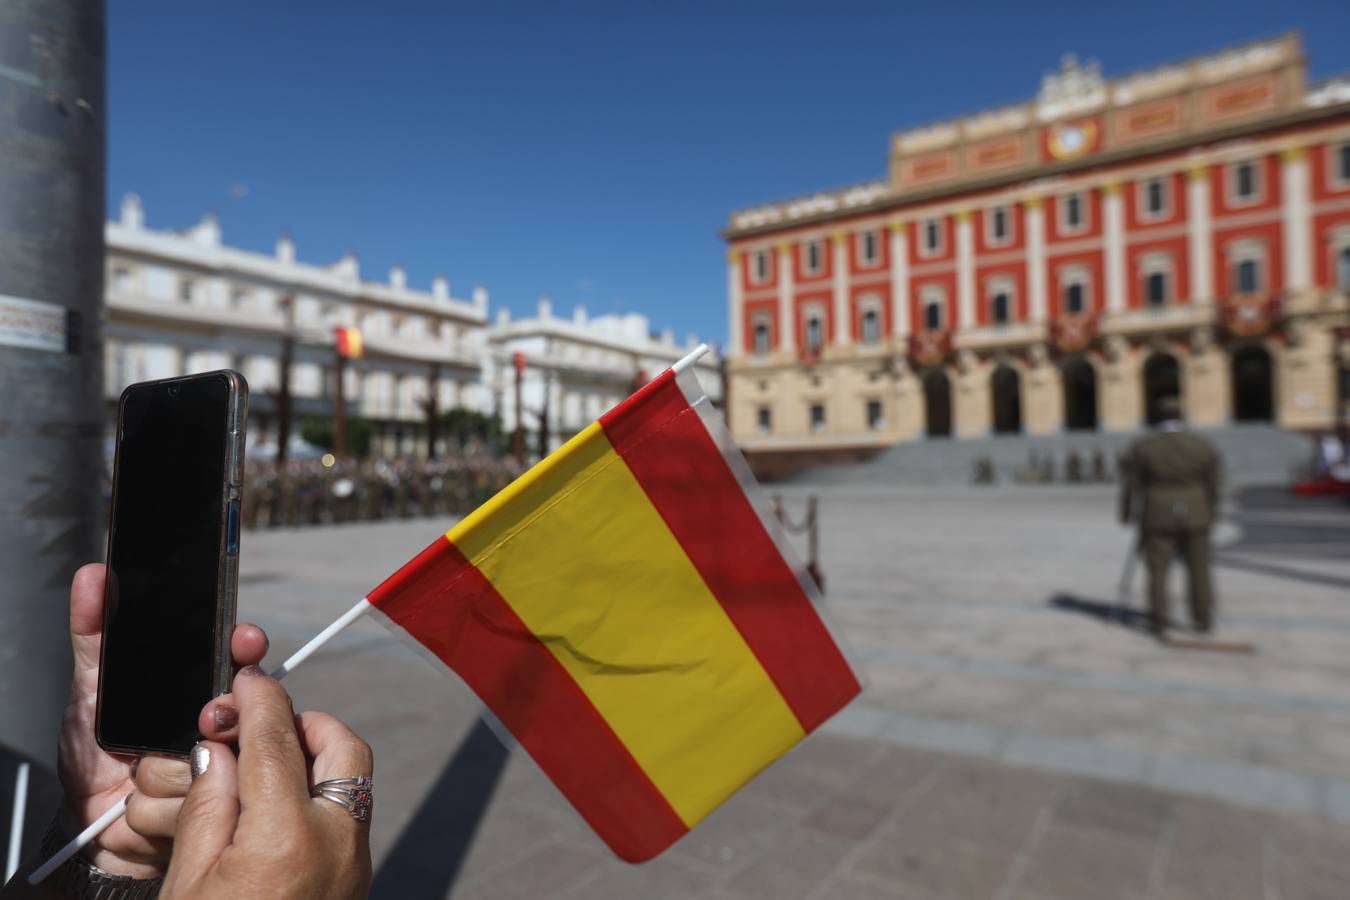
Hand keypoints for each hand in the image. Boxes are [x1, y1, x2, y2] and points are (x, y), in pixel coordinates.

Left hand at [57, 563, 269, 877]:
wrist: (87, 825)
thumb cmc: (96, 752)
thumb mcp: (91, 689)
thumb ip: (95, 635)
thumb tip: (93, 577)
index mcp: (201, 691)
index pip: (240, 660)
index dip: (245, 647)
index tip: (244, 640)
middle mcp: (221, 727)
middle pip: (237, 710)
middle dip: (211, 717)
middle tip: (196, 722)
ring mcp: (222, 769)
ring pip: (212, 759)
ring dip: (161, 772)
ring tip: (134, 773)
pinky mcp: (212, 812)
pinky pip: (195, 801)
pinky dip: (155, 805)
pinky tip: (137, 804)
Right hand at [162, 668, 372, 898]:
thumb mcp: (187, 884)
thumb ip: (206, 809)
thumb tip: (220, 754)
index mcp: (286, 839)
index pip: (276, 743)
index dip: (259, 702)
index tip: (247, 681)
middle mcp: (336, 844)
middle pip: (343, 748)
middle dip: (303, 722)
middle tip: (257, 729)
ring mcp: (355, 865)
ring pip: (353, 780)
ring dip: (314, 759)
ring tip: (259, 771)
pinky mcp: (356, 882)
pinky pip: (347, 816)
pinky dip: (317, 796)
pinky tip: (273, 810)